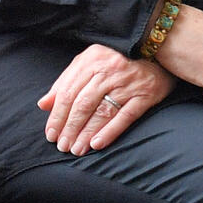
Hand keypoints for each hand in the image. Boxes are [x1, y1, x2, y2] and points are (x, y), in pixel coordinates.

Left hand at [38, 45, 173, 155]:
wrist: (158, 54)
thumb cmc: (117, 61)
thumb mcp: (89, 63)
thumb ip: (66, 82)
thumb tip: (43, 104)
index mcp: (92, 59)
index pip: (68, 92)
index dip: (57, 115)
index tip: (50, 133)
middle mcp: (109, 69)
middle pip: (83, 103)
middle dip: (70, 127)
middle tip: (62, 146)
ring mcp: (128, 83)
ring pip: (101, 112)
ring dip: (86, 133)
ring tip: (76, 149)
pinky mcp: (144, 95)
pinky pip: (125, 117)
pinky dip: (110, 131)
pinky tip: (97, 144)